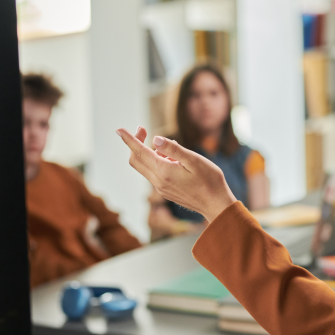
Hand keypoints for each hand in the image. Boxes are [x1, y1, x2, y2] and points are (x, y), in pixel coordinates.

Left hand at [117, 126, 236, 222]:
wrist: (216, 205)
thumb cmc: (210, 180)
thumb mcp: (194, 160)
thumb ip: (174, 149)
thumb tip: (155, 140)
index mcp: (164, 171)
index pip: (139, 152)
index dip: (129, 139)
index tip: (119, 129)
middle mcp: (158, 181)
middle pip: (136, 160)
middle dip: (135, 144)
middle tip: (143, 130)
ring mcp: (161, 188)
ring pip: (145, 167)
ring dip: (149, 153)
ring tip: (171, 148)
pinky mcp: (166, 191)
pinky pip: (154, 174)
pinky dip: (157, 162)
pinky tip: (174, 160)